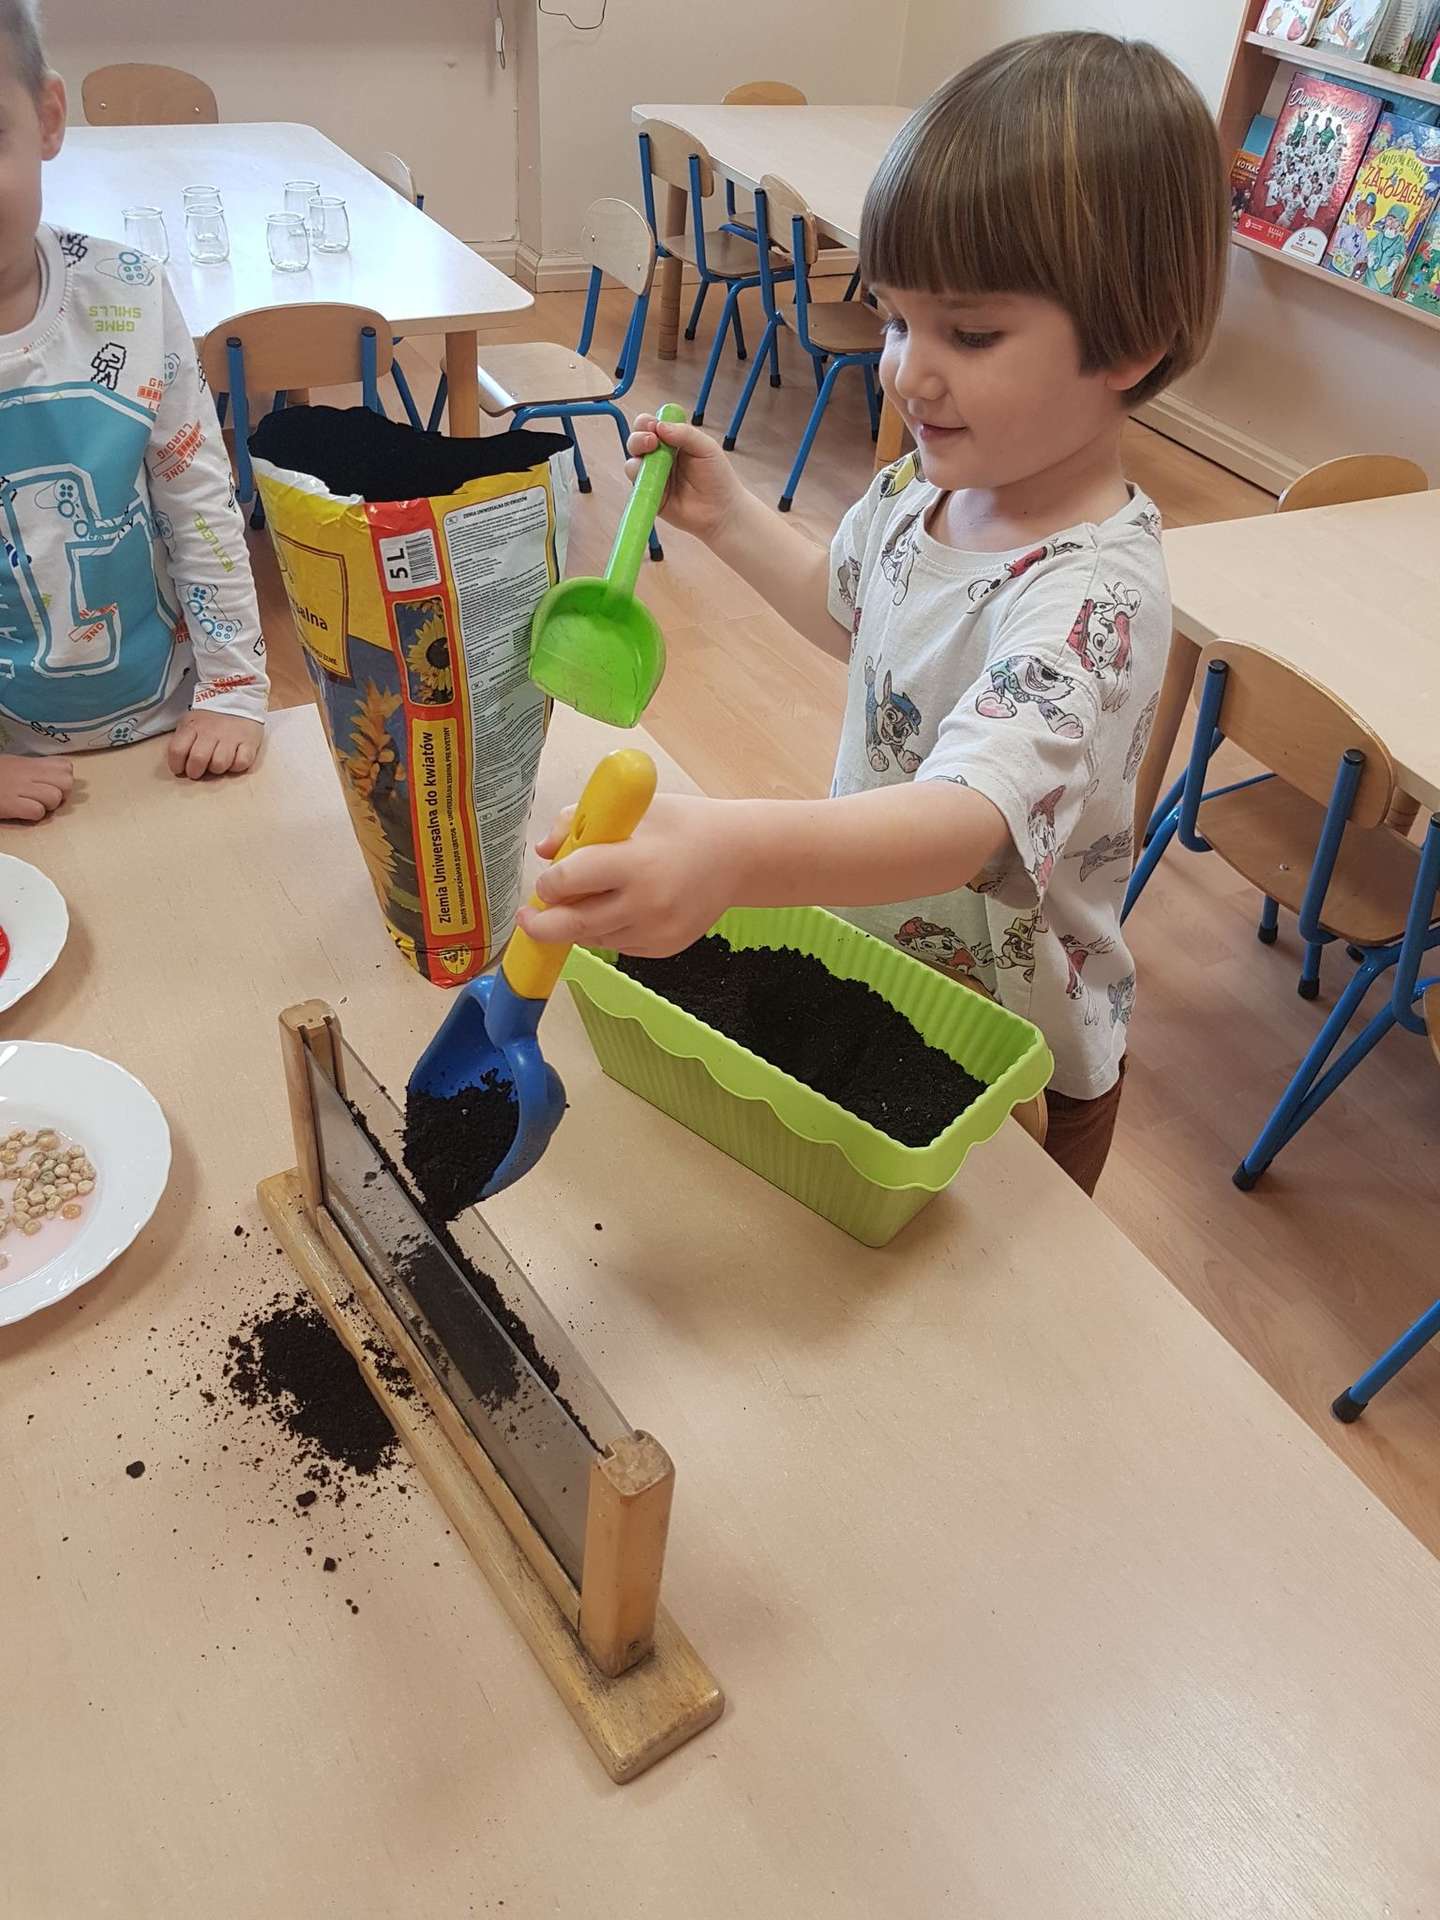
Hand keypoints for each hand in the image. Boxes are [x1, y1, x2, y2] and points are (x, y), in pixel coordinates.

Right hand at [0, 754, 72, 823]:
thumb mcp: (14, 765)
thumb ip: (36, 769)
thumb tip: (57, 778)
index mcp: (29, 763)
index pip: (66, 767)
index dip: (62, 780)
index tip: (51, 786)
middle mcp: (26, 772)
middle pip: (66, 782)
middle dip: (61, 794)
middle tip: (44, 799)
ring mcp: (18, 787)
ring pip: (54, 797)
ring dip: (47, 806)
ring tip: (31, 805)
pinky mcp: (10, 804)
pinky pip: (37, 811)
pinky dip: (33, 815)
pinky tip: (22, 812)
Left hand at [168, 710, 263, 780]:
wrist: (236, 695)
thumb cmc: (210, 716)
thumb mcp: (190, 721)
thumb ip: (183, 739)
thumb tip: (180, 763)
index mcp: (192, 726)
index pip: (177, 750)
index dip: (176, 765)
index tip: (180, 769)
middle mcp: (210, 732)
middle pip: (198, 760)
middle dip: (195, 771)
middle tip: (198, 771)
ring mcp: (231, 737)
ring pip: (220, 764)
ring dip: (217, 769)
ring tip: (218, 763)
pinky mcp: (249, 742)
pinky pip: (241, 763)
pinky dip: (236, 766)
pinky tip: (234, 759)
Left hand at [517, 793, 739, 956]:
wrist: (737, 856)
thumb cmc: (682, 826)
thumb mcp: (633, 812)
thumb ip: (580, 823)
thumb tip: (545, 851)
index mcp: (635, 861)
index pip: (570, 880)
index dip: (549, 883)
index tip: (547, 880)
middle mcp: (645, 903)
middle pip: (573, 924)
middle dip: (541, 924)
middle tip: (528, 918)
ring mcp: (655, 931)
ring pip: (593, 938)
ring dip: (578, 924)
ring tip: (584, 901)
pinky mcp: (663, 948)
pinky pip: (618, 944)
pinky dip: (607, 930)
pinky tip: (620, 907)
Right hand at [625, 412, 746, 543]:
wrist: (721, 512)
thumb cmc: (717, 478)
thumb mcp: (706, 448)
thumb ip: (685, 433)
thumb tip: (659, 426)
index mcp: (672, 441)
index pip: (651, 425)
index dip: (647, 423)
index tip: (653, 426)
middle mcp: (659, 457)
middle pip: (636, 441)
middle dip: (638, 438)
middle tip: (652, 442)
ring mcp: (653, 477)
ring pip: (632, 463)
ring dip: (637, 460)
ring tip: (654, 465)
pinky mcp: (650, 496)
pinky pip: (636, 487)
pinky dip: (638, 482)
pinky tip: (651, 482)